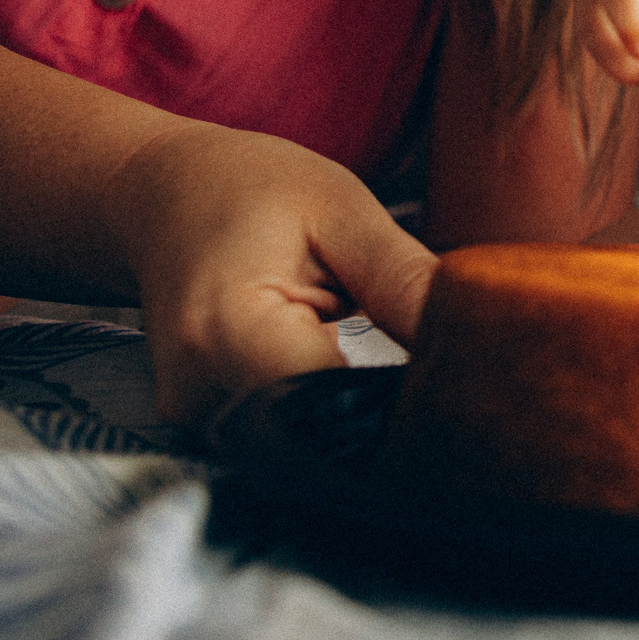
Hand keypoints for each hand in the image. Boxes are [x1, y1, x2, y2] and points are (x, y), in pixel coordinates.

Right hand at [120, 124, 436, 428]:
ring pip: (301, 450)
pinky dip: (329, 422)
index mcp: (227, 328)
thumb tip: (477, 339)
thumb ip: (404, 279)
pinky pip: (281, 441)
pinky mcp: (206, 425)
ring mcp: (194, 417)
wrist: (161, 196)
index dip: (404, 405)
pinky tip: (365, 394)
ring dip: (361, 427)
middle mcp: (197, 390)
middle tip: (456, 399)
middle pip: (317, 440)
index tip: (464, 392)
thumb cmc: (251, 189)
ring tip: (409, 387)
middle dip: (390, 425)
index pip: (333, 401)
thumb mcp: (343, 209)